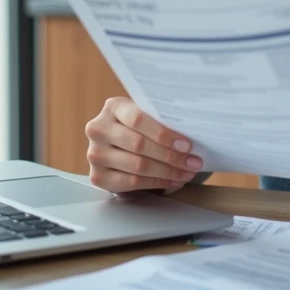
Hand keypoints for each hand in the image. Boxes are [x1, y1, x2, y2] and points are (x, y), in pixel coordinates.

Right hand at [84, 97, 203, 192]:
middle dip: (171, 156)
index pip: (138, 119)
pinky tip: (173, 181)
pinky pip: (132, 182)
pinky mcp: (98, 176)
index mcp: (113, 107)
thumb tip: (193, 131)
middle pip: (139, 144)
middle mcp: (98, 129)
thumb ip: (160, 120)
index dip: (163, 133)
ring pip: (138, 166)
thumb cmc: (138, 128)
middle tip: (193, 162)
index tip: (186, 144)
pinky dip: (157, 183)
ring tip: (187, 173)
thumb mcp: (144, 116)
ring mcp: (95, 154)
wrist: (115, 144)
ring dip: (168, 172)